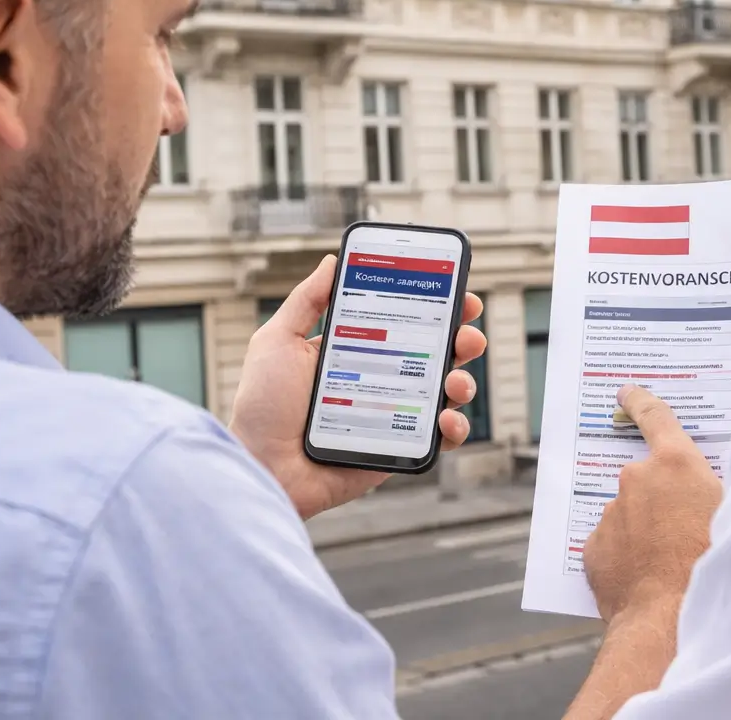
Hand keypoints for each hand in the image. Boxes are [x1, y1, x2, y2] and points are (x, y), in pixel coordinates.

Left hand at [229, 254, 486, 519]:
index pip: (405, 321)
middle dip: (462, 338)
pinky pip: (439, 437)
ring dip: (464, 381)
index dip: (435, 305)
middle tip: (468, 334)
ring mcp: (393, 413)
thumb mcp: (277, 342)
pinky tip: (446, 420)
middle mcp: (381, 378)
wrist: (263, 468)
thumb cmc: (262, 408)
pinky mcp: (399, 448)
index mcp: (356, 349)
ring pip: (446, 392)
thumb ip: (306, 301)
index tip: (457, 290)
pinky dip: (455, 428)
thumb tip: (332, 261)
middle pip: (436, 352)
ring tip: (455, 381)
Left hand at [582, 385, 722, 623]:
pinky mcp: (593, 547)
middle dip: (661, 497)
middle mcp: (636, 480)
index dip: (641, 401)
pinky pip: (612, 543)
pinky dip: (626, 554)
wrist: (671, 620)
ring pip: (629, 513)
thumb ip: (711, 489)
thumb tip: (702, 488)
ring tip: (670, 563)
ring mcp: (611, 513)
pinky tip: (646, 578)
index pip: (655, 416)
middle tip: (683, 527)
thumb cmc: (714, 566)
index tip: (626, 392)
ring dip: (644, 528)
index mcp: (675, 463)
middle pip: (648, 478)